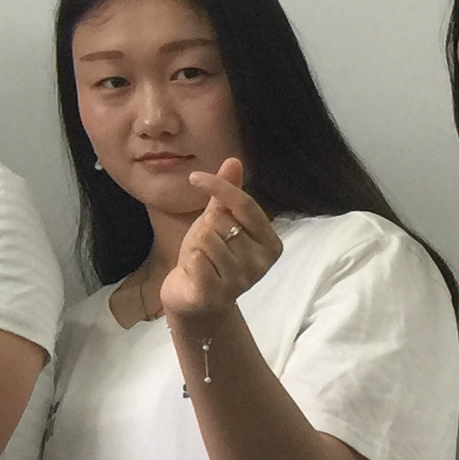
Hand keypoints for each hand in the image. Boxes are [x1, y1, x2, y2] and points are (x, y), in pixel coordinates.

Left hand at [158, 161, 280, 324]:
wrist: (193, 300)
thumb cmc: (210, 257)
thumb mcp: (219, 222)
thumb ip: (227, 195)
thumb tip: (234, 159)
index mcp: (270, 243)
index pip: (245, 204)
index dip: (219, 186)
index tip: (195, 177)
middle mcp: (260, 264)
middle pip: (221, 221)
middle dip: (204, 227)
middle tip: (204, 246)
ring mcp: (240, 282)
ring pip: (206, 239)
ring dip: (195, 245)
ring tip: (200, 260)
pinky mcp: (216, 295)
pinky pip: (196, 259)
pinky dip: (188, 260)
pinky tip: (193, 271)